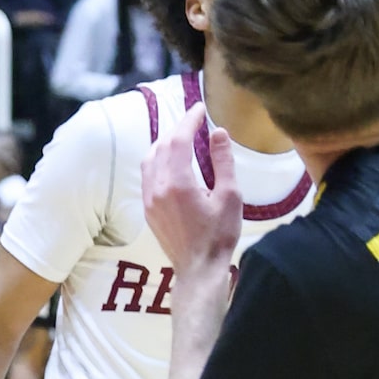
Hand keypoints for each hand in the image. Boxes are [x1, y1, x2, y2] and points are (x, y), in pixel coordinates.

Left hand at [142, 102, 240, 277]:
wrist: (198, 269)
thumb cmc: (219, 234)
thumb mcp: (230, 195)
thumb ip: (223, 161)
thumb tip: (218, 132)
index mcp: (178, 183)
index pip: (179, 140)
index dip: (189, 120)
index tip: (201, 108)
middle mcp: (157, 189)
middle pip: (162, 146)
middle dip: (178, 128)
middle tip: (195, 119)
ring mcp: (149, 200)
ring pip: (150, 159)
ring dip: (165, 142)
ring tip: (183, 136)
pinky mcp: (148, 210)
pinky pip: (147, 174)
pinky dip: (158, 159)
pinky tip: (172, 160)